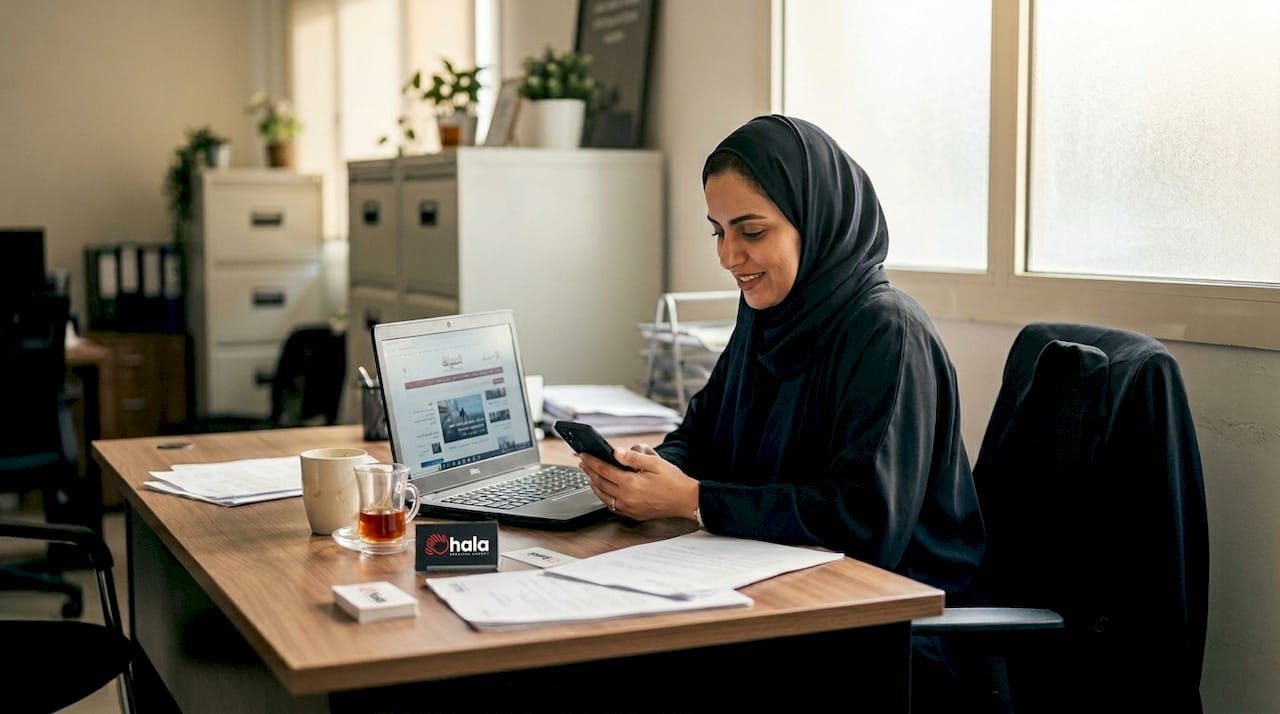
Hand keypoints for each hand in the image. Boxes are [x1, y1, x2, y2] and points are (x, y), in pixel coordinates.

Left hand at [579, 443, 697, 521]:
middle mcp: (627, 498)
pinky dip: (604, 497)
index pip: (604, 470)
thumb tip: (615, 452)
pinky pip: (612, 506)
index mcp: (631, 483)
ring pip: (603, 496)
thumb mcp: (655, 463)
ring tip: (590, 475)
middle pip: (600, 483)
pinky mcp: (633, 515)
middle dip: (589, 471)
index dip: (592, 461)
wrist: (686, 501)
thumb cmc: (673, 480)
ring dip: (594, 484)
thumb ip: (634, 457)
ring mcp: (629, 508)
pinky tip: (604, 491)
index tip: (582, 454)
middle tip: (583, 462)